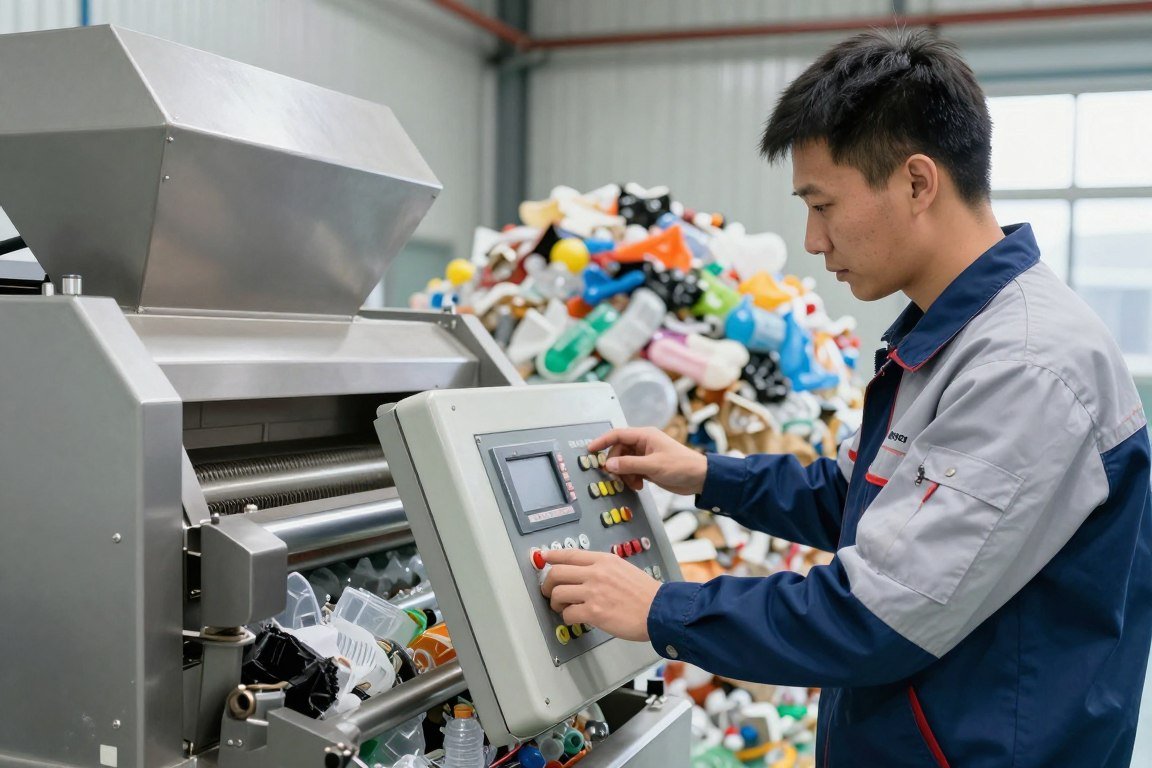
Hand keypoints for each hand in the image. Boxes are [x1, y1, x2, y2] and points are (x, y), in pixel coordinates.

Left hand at [540, 549, 660, 641]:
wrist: (660, 610)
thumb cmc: (646, 594)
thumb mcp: (624, 569)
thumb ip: (604, 569)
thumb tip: (585, 574)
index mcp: (604, 560)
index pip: (570, 554)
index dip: (552, 556)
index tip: (543, 557)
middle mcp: (596, 573)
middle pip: (557, 573)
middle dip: (547, 584)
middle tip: (548, 591)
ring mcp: (594, 592)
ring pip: (558, 593)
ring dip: (555, 602)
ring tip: (562, 607)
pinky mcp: (594, 612)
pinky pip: (568, 614)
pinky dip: (568, 618)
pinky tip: (575, 618)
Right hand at [589, 427, 707, 494]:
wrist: (699, 478)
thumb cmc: (682, 466)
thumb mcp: (653, 466)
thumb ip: (629, 465)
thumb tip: (609, 465)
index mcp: (645, 436)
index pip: (617, 435)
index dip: (602, 441)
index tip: (590, 450)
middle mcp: (644, 444)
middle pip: (619, 451)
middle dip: (616, 465)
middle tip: (617, 476)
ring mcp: (645, 455)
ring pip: (624, 463)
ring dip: (625, 474)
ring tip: (634, 483)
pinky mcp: (648, 466)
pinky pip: (631, 470)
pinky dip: (631, 478)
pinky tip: (639, 485)